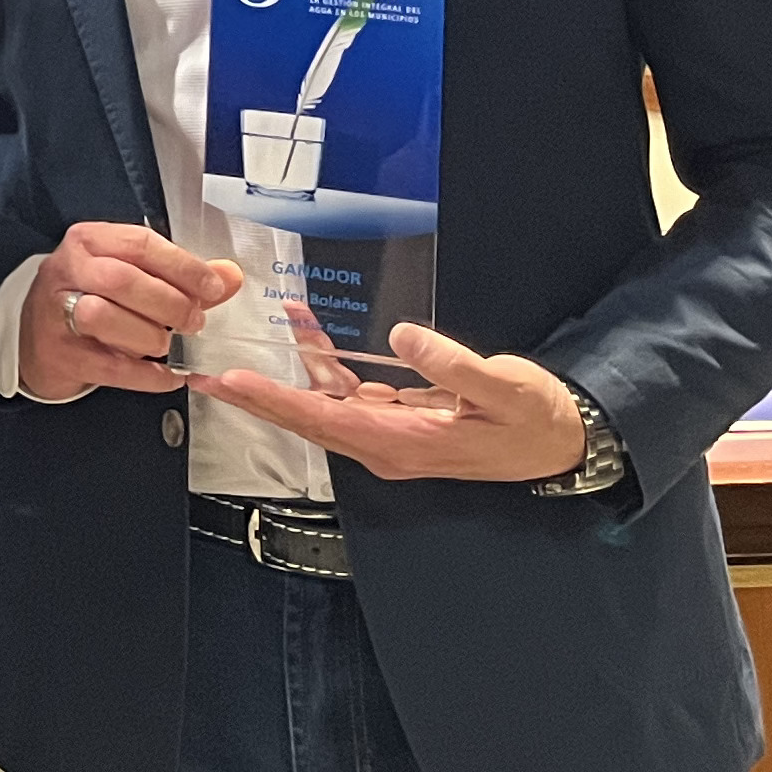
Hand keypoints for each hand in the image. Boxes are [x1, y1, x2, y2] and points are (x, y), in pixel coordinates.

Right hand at [16, 223, 239, 399]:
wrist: (34, 336)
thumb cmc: (90, 296)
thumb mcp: (129, 273)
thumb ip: (181, 276)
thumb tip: (229, 275)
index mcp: (89, 241)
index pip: (140, 244)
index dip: (183, 267)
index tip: (213, 288)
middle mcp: (68, 271)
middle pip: (121, 279)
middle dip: (169, 303)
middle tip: (194, 322)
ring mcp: (58, 313)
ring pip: (103, 316)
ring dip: (149, 335)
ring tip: (167, 344)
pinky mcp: (62, 355)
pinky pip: (109, 366)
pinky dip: (146, 376)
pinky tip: (167, 376)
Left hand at [189, 323, 591, 482]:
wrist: (563, 441)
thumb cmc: (535, 417)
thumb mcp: (504, 388)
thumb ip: (453, 364)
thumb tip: (402, 337)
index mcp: (408, 443)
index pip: (328, 422)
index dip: (277, 403)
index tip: (232, 385)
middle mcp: (390, 447)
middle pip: (312, 420)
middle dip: (260, 396)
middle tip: (208, 374)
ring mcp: (393, 437)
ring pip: (328, 405)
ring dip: (297, 370)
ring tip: (272, 324)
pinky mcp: (400, 423)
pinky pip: (351, 396)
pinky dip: (328, 366)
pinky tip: (314, 335)